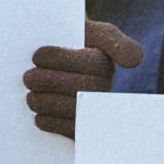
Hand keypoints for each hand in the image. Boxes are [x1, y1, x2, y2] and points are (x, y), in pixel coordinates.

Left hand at [23, 20, 145, 137]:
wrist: (59, 63)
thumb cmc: (76, 45)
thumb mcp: (95, 34)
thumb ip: (113, 41)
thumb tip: (135, 61)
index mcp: (104, 63)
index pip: (89, 62)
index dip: (59, 59)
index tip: (37, 56)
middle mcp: (103, 88)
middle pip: (80, 87)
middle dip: (48, 82)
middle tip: (27, 77)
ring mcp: (94, 110)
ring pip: (73, 109)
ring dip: (46, 103)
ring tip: (31, 96)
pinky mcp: (83, 128)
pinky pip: (70, 129)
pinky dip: (50, 122)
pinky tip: (39, 114)